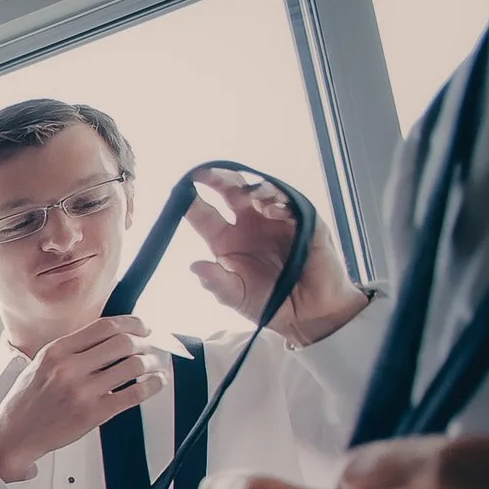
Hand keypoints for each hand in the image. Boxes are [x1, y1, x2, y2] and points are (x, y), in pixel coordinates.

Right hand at [0, 315, 163, 481]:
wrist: (13, 436)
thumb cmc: (26, 403)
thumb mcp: (40, 365)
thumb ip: (71, 350)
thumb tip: (109, 339)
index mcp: (56, 351)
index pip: (104, 326)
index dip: (132, 323)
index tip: (142, 327)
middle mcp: (69, 368)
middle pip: (123, 343)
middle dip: (145, 343)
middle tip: (151, 346)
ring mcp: (82, 391)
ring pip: (133, 366)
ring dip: (152, 363)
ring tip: (155, 365)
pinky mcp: (94, 413)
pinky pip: (134, 394)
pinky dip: (152, 385)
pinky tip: (156, 382)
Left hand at [184, 167, 366, 345]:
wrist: (308, 314)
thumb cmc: (270, 304)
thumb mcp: (236, 297)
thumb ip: (216, 282)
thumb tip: (194, 266)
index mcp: (226, 240)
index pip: (204, 215)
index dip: (190, 202)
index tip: (179, 188)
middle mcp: (248, 225)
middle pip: (231, 192)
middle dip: (218, 180)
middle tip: (206, 174)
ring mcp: (276, 221)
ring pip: (261, 192)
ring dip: (250, 188)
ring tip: (241, 193)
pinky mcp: (304, 223)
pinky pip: (290, 206)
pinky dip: (279, 204)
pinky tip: (269, 210)